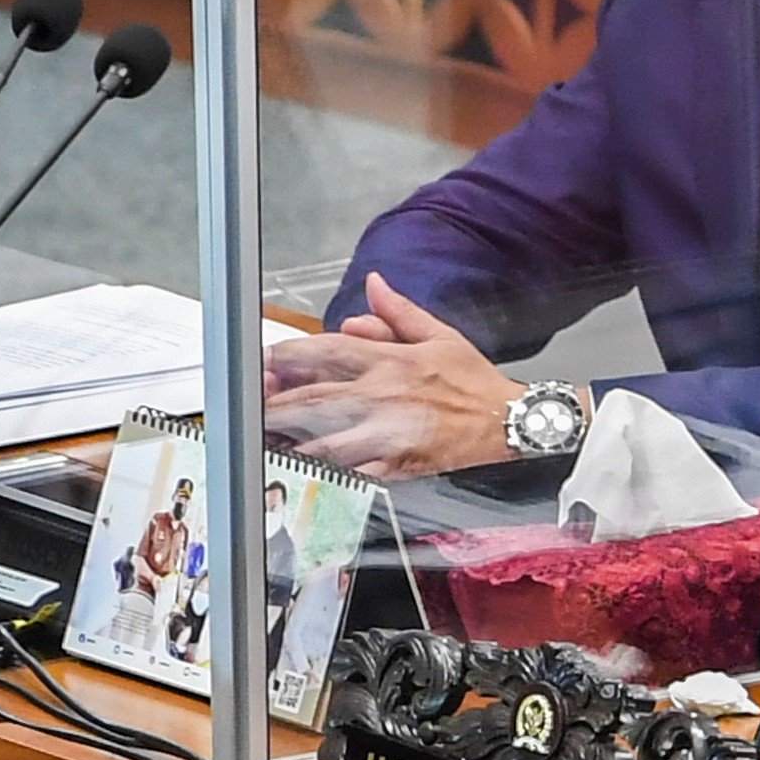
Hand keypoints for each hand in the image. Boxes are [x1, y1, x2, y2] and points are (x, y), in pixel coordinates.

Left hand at [260, 274, 527, 479]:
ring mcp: (390, 433)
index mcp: (393, 361)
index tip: (264, 360)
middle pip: (315, 399)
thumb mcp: (441, 336)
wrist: (511, 423)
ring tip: (264, 443)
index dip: (289, 355)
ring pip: (326, 440)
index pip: (329, 351)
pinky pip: (352, 472)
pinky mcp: (399, 465)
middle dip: (276, 404)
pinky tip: (304, 472)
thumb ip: (399, 313)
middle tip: (249, 407)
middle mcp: (385, 396)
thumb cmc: (475, 383)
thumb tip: (373, 286)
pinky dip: (326, 473)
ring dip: (291, 442)